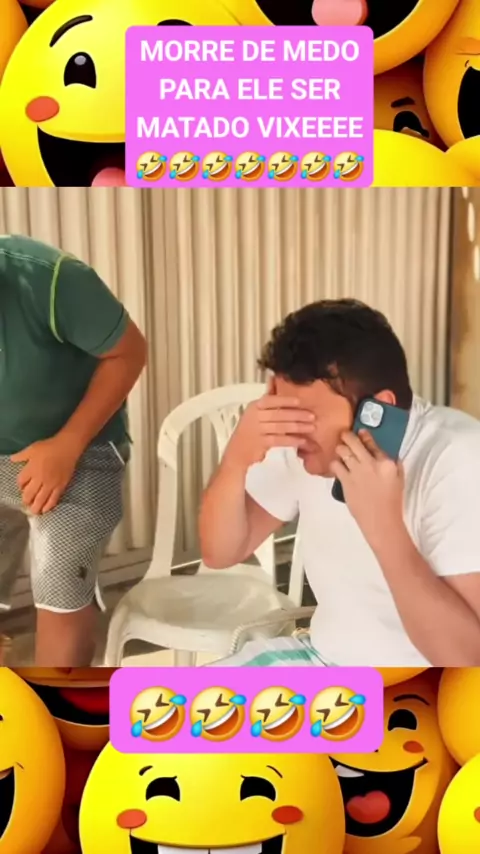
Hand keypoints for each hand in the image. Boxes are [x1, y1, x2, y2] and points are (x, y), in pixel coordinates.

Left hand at [10, 436, 79, 514]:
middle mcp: (39, 479)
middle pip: (29, 494)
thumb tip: (12, 459)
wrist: (67, 448)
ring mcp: (51, 484)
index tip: (22, 488)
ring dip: (35, 507)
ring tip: (34, 511)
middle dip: (26, 500)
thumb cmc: (49, 447)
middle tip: (26, 503)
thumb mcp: (32, 448)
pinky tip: (45, 510)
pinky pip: (53, 499)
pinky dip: (48, 506)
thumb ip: (21, 455)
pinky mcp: (61, 486)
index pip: (21, 482)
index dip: (20, 487)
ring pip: (41, 500)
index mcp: (31, 469)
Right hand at [224, 377, 314, 469]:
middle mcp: (254, 417)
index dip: (285, 400)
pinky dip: (292, 440)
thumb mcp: (255, 411)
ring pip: (280, 427)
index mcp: (254, 406)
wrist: (237, 452)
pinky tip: (302, 440)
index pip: (270, 400)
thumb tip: (273, 377)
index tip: (299, 401)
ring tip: (311, 427)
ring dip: (298, 427)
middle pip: (278, 414)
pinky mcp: (261, 443)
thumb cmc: (250, 430)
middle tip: (312, 416)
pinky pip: (279, 440)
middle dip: (297, 415)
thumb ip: (267, 397)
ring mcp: (257, 430)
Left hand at [330, 430, 404, 547]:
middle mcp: (370, 463)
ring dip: (340, 449)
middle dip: (346, 435)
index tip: (359, 431)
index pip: (372, 443)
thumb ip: (392, 462)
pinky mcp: (345, 481)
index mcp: (386, 462)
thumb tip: (382, 451)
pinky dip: (335, 463)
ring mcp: (356, 472)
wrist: (380, 520)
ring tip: (340, 451)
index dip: (364, 435)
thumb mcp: (399, 478)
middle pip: (353, 442)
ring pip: (341, 451)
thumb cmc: (392, 500)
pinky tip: (337, 465)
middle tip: (343, 435)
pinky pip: (335, 465)